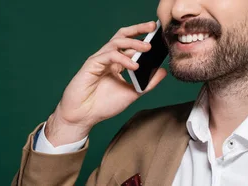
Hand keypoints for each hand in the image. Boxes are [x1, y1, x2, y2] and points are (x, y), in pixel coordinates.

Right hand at [45, 21, 166, 145]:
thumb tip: (163, 71)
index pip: (131, 45)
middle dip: (137, 29)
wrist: (84, 116)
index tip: (158, 34)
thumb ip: (147, 83)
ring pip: (116, 43)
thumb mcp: (132, 93)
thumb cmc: (103, 105)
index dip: (143, 38)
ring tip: (147, 48)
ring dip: (133, 43)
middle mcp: (108, 58)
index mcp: (117, 63)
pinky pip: (109, 55)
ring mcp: (99, 60)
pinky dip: (123, 59)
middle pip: (123, 36)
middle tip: (152, 27)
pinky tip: (134, 65)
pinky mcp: (92, 64)